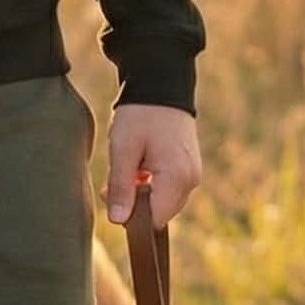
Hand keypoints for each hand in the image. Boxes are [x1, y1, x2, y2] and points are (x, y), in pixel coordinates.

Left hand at [103, 102, 201, 229]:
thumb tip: (118, 220)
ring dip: (141, 192)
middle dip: (135, 203)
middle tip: (115, 177)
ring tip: (129, 165)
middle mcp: (191, 180)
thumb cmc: (141, 114)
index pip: (154, 219)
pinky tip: (139, 164)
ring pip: (162, 201)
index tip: (112, 194)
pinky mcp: (188, 168)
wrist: (161, 83)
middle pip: (159, 212)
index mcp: (177, 178)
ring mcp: (192, 174)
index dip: (131, 214)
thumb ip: (121, 187)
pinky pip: (168, 188)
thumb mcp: (123, 149)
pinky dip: (151, 183)